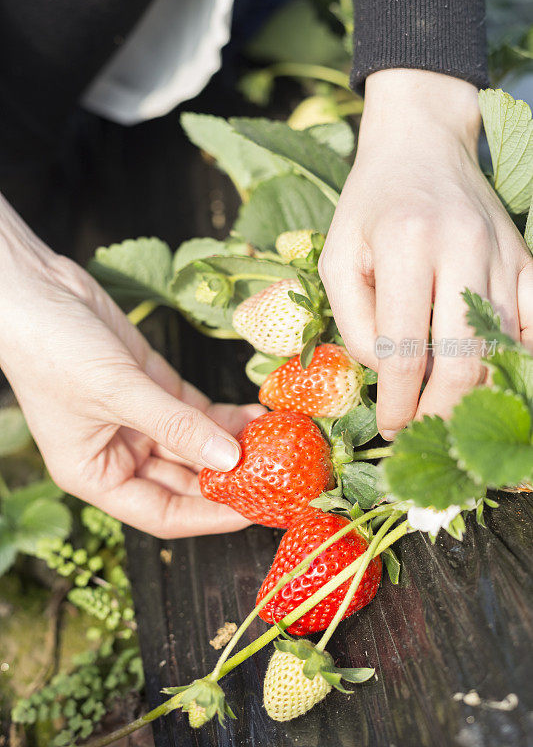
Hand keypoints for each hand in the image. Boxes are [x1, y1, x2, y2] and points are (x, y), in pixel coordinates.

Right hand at [0, 196, 262, 536]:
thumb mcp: (117, 392)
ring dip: (231, 445)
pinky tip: (254, 414)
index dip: (208, 517)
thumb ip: (176, 425)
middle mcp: (118, 453)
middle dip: (228, 479)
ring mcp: (138, 419)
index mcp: (96, 475)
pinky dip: (222, 415)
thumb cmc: (51, 349)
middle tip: (275, 477)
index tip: (252, 512)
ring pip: (194, 445)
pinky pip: (195, 411)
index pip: (162, 513)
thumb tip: (230, 458)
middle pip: (184, 481)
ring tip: (273, 442)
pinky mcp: (152, 386)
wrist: (34, 289)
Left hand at [319, 69, 532, 438]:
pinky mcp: (524, 256)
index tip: (390, 427)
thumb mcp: (337, 257)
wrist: (422, 143)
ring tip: (448, 415)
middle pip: (465, 356)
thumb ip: (353, 321)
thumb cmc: (370, 206)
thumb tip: (388, 371)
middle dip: (442, 409)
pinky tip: (498, 379)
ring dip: (477, 391)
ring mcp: (502, 251)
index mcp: (406, 243)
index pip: (405, 346)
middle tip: (422, 431)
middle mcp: (462, 246)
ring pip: (503, 344)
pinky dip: (521, 356)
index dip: (398, 400)